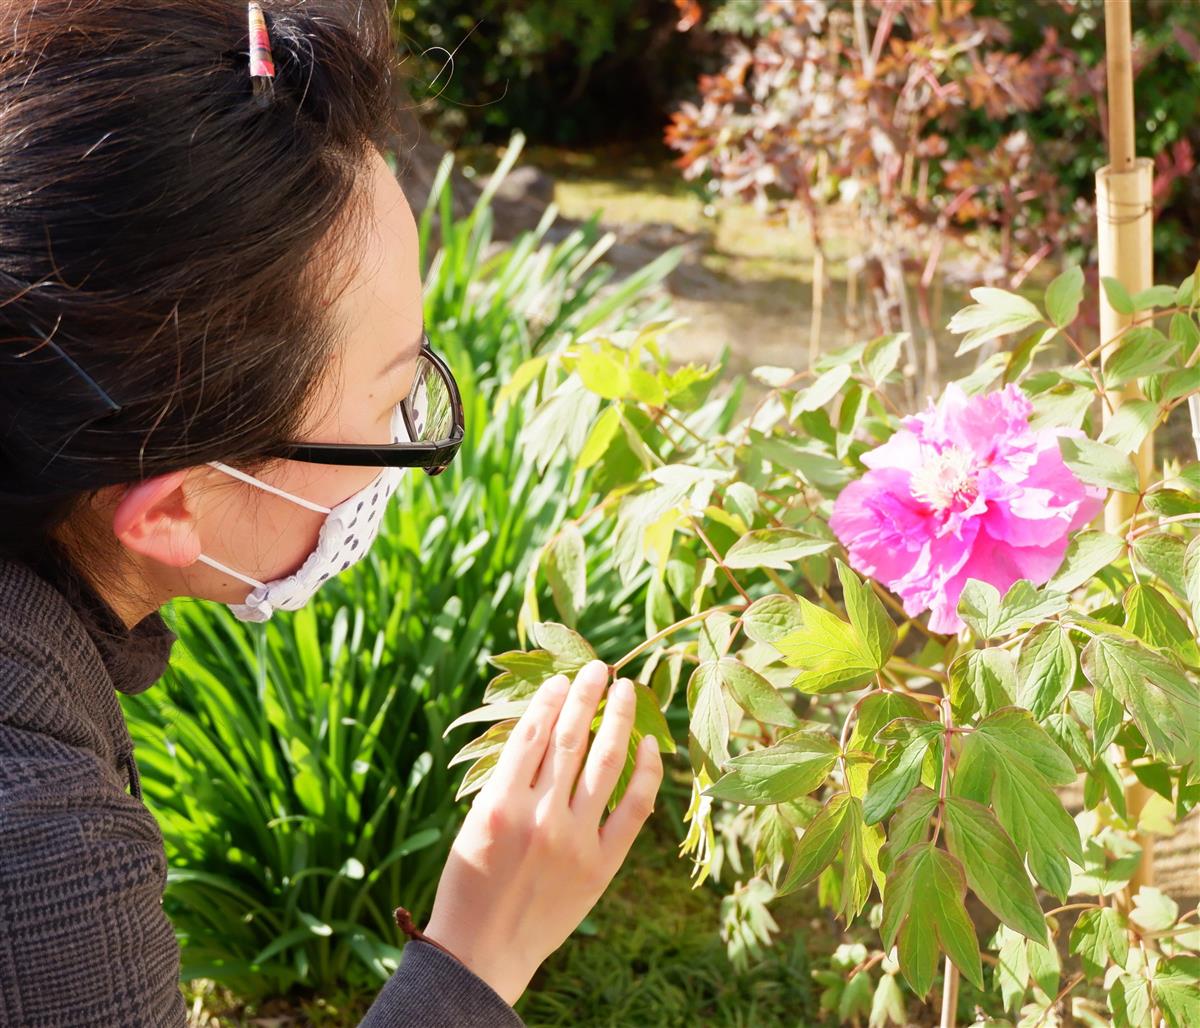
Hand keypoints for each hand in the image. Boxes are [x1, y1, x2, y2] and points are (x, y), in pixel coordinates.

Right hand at [421, 659, 663, 1004]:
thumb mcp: (474, 825)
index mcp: (499, 805)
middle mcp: (539, 817)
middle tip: (599, 667)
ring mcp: (574, 841)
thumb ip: (505, 783)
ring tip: (625, 691)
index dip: (549, 701)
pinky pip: (632, 809)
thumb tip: (541, 731)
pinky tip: (650, 744)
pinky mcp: (601, 865)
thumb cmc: (469, 885)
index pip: (531, 735)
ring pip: (605, 764)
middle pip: (570, 740)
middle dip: (585, 696)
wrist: (483, 953)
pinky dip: (645, 773)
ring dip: (616, 720)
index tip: (562, 678)